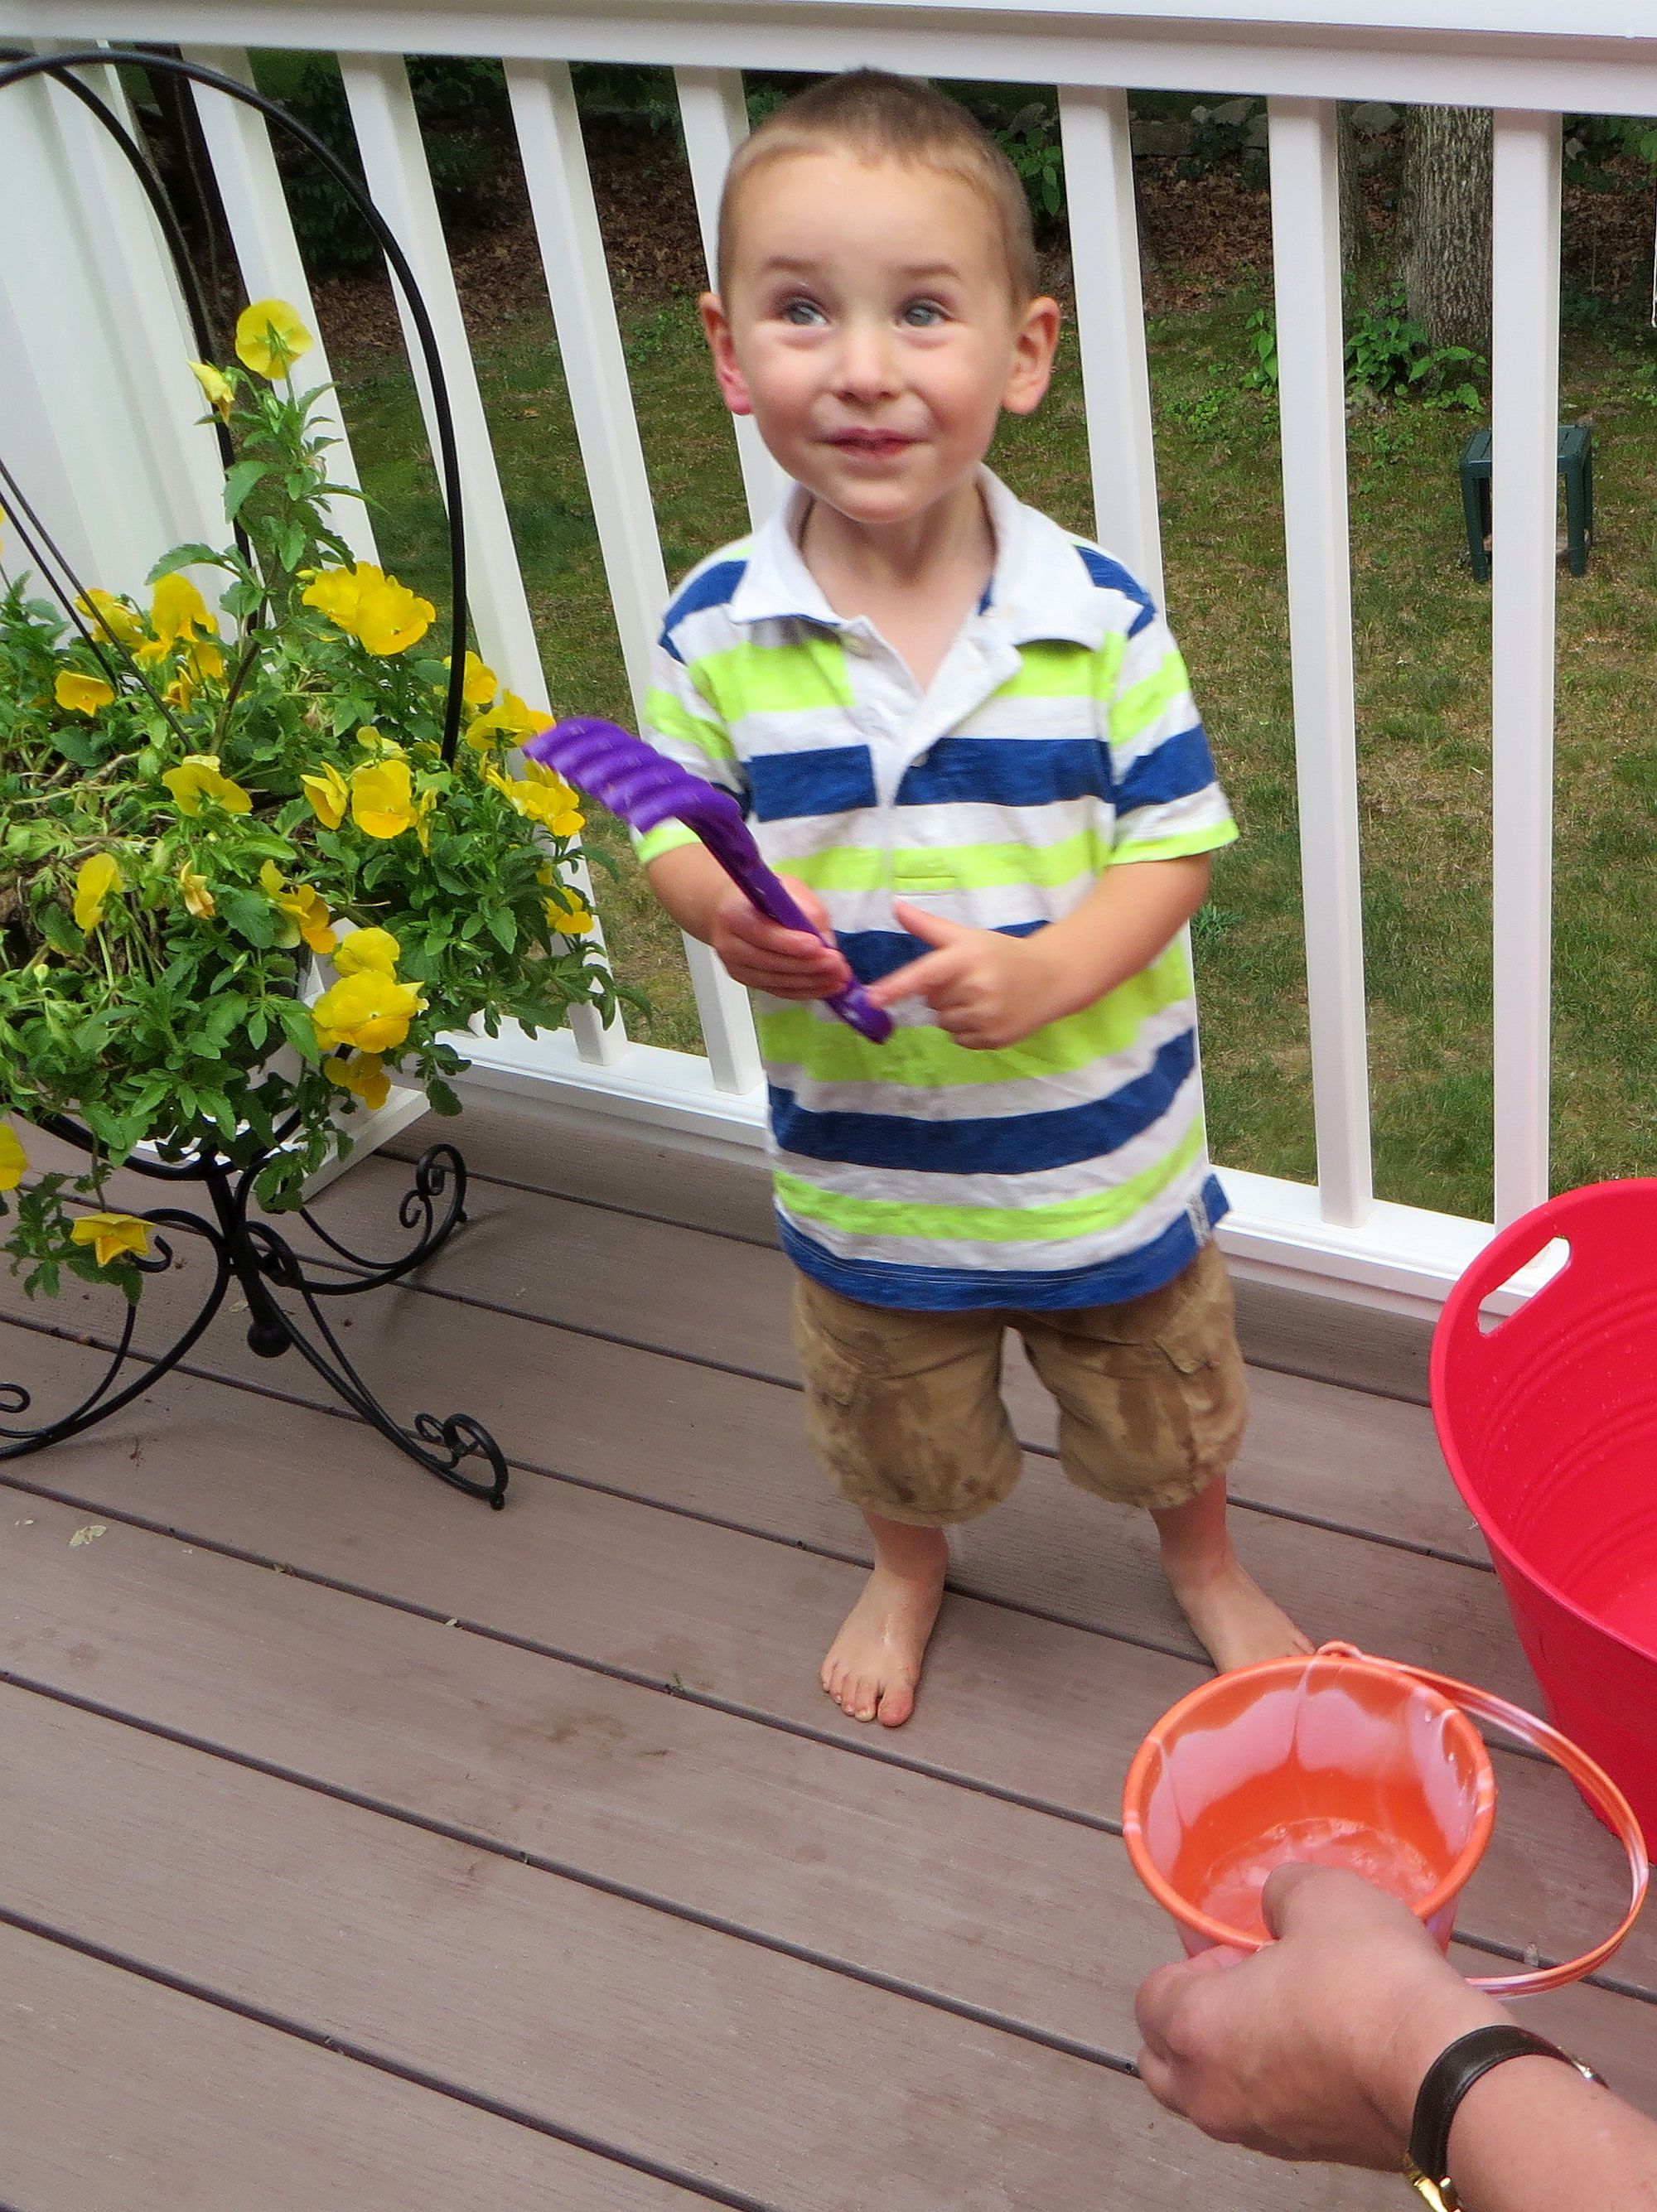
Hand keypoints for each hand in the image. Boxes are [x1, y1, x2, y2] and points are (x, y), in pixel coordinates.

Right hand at [708, 876, 849, 1000]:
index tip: (819, 946)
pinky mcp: (747, 981)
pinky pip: (779, 990)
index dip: (791, 943)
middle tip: (838, 965)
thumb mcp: (789, 889)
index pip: (763, 934)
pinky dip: (805, 991)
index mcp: (734, 915)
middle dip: (809, 966)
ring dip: (812, 982)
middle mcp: (730, 945)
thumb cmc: (764, 897)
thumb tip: (827, 943)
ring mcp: (737, 967)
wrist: (732, 911)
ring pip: (778, 981)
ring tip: (839, 978)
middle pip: (772, 963)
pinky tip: (825, 986)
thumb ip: (808, 912)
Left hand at [866, 901, 1067, 1049]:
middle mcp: (976, 988)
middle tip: (971, 979)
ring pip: (943, 1023)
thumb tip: (895, 906)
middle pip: (931, 1001)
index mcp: (965, 959)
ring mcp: (987, 1017)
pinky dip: (968, 1029)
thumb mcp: (967, 936)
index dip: (895, 987)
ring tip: (981, 997)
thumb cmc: (1001, 954)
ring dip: (954, 1012)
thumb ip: (928, 925)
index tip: (871, 999)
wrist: (1051, 977)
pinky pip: (959, 1040)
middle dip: (943, 992)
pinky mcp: (995, 1038)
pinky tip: (988, 1013)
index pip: (923, 975)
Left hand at [1134, 1866, 1503, 2167]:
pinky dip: (1282, 2085)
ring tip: (1295, 2012)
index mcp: (1196, 2030)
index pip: (1151, 1999)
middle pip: (1167, 2061)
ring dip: (1237, 2057)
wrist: (1444, 2071)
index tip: (1236, 1947)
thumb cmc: (1369, 1984)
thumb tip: (1280, 1902)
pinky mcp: (1312, 2153)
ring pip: (1218, 2095)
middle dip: (1194, 2021)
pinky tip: (1330, 2048)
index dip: (1191, 1963)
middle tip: (1250, 1983)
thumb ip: (1281, 1892)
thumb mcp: (1320, 1895)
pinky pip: (1271, 2116)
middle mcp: (1214, 2094)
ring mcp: (1263, 2132)